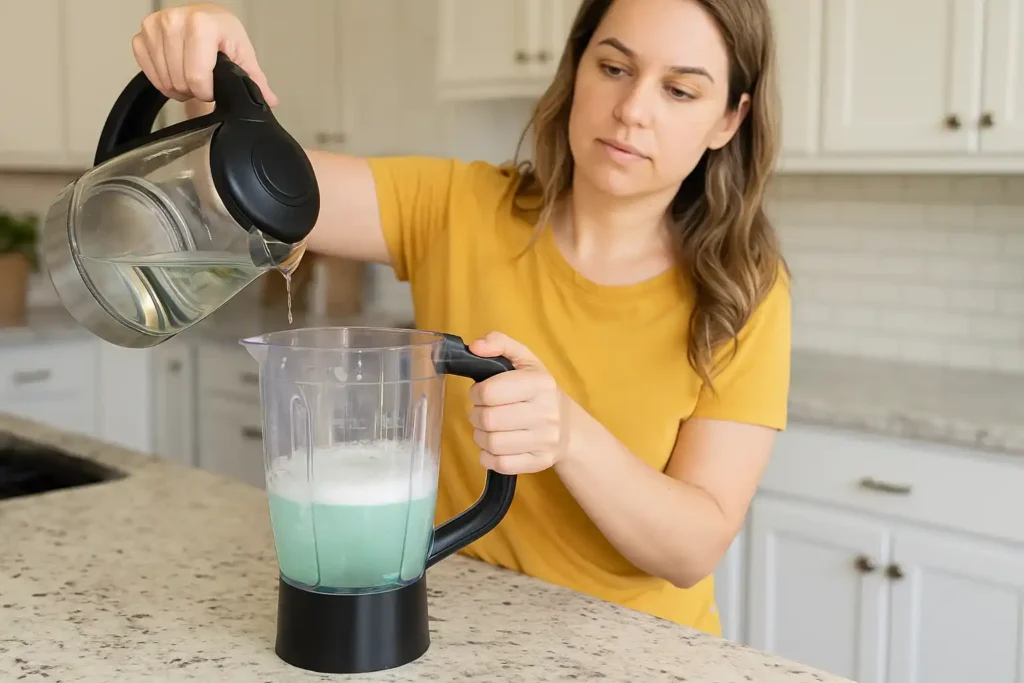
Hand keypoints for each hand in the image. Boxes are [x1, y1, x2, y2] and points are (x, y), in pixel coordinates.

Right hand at [131, 3, 277, 104]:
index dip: (207, 92)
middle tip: (204, 80)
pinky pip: (148, 73)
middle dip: (193, 90)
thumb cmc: (223, 35)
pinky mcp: (141, 36)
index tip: (214, 87)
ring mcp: (155, 27)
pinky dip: (163, 80)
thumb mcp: (243, 54)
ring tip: (191, 74)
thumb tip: (269, 100)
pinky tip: (175, 71)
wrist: (206, 20)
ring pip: (164, 80)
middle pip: (179, 81)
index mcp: (202, 24)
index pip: (196, 76)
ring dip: (178, 86)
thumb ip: (254, 80)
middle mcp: (175, 21)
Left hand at [467, 332, 577, 474]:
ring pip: (491, 444)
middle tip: (483, 412)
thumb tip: (475, 347)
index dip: (476, 393)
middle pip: (488, 420)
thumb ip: (499, 343)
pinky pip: (500, 464)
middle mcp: (546, 413)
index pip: (489, 392)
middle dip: (476, 415)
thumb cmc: (539, 391)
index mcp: (540, 384)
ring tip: (488, 428)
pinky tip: (494, 446)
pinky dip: (488, 456)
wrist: (570, 427)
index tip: (481, 393)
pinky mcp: (539, 462)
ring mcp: (544, 441)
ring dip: (480, 436)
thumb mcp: (525, 360)